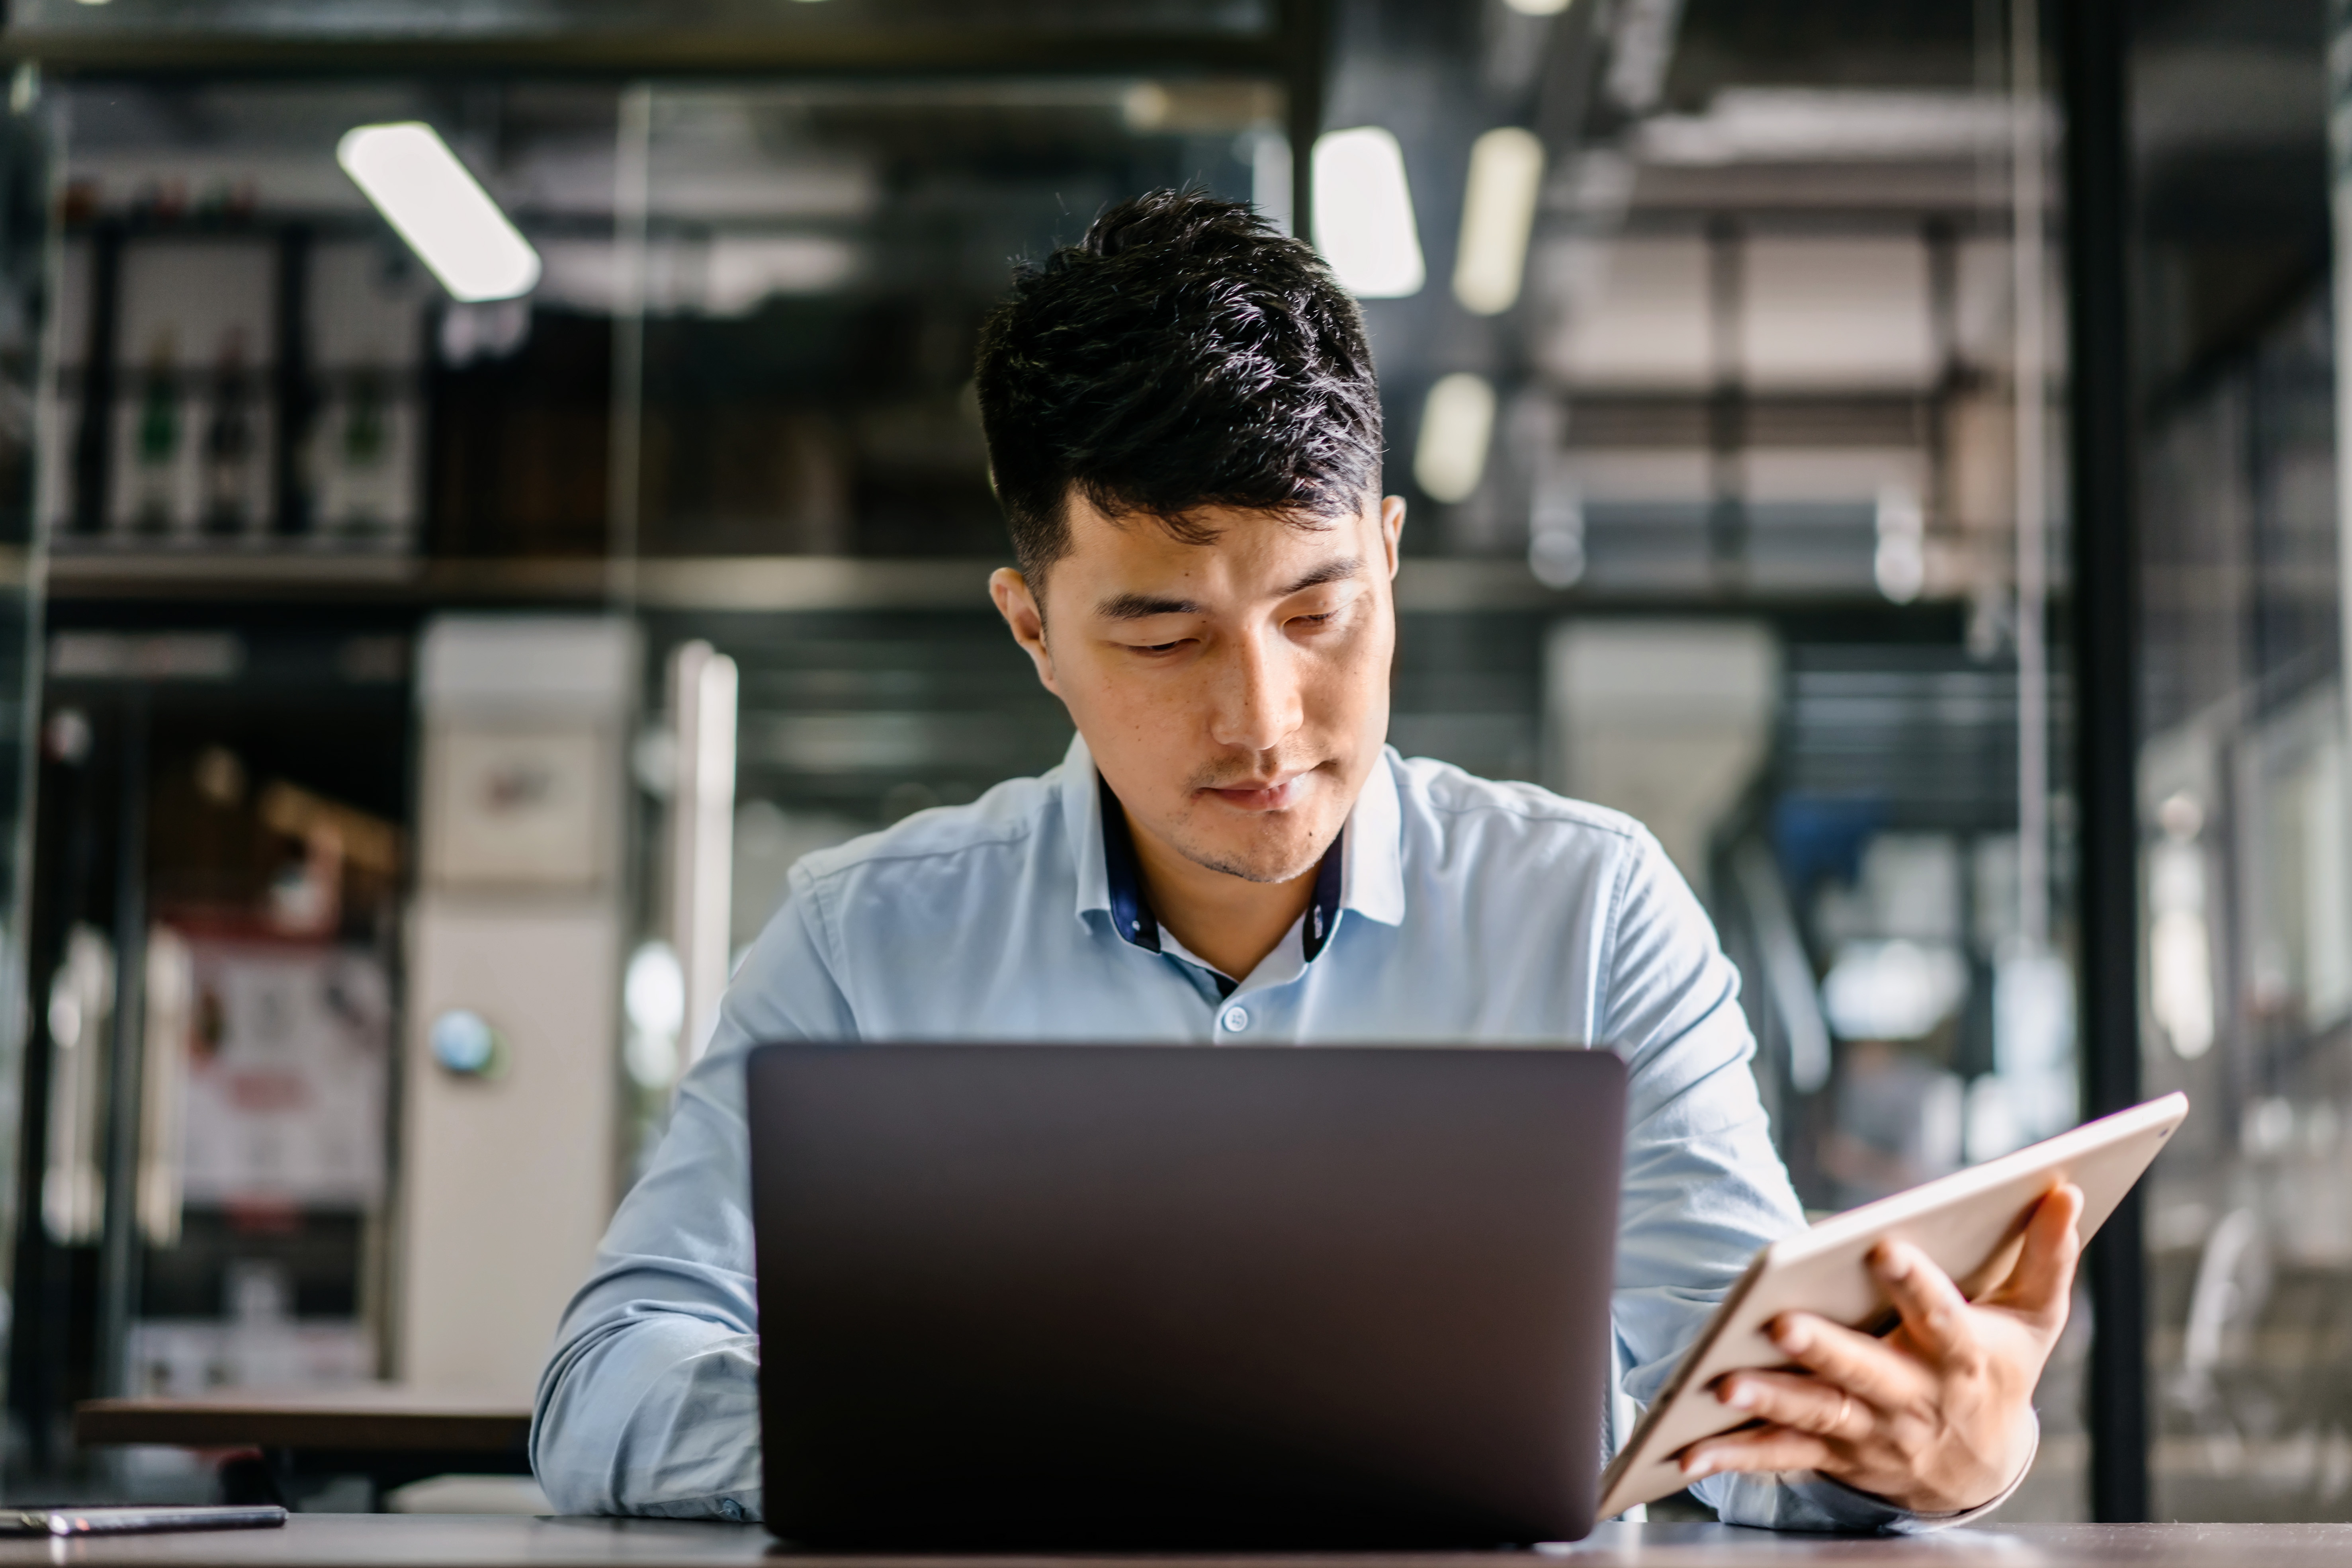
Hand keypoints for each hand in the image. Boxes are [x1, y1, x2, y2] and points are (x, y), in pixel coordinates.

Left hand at [1680, 1181, 2084, 1513]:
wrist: (1982, 1466)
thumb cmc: (2002, 1367)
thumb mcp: (2036, 1317)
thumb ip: (2048, 1255)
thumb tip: (2063, 1188)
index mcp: (1962, 1356)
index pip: (1941, 1317)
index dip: (1915, 1285)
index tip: (1885, 1247)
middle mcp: (1914, 1398)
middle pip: (1865, 1372)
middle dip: (1824, 1350)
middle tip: (1782, 1322)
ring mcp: (1870, 1432)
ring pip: (1816, 1415)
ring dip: (1770, 1401)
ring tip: (1724, 1383)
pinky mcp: (1834, 1455)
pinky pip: (1781, 1456)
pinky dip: (1734, 1456)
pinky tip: (1688, 1451)